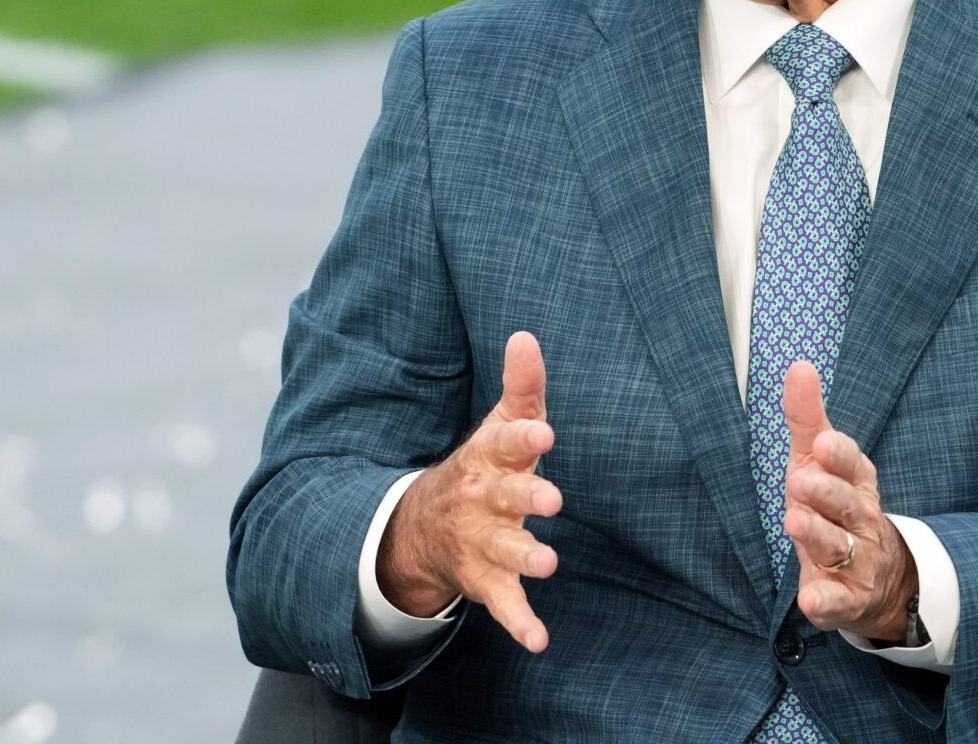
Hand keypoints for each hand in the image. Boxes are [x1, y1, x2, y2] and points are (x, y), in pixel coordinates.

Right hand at [376, 330, 561, 652]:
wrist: (423, 527)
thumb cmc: (485, 466)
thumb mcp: (500, 426)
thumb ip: (522, 386)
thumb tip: (526, 336)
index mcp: (489, 459)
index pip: (507, 444)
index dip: (524, 438)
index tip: (544, 433)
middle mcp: (483, 501)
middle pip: (505, 498)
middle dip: (526, 499)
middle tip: (553, 500)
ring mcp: (481, 543)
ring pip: (503, 551)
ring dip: (525, 558)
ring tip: (549, 563)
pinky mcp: (486, 581)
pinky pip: (503, 604)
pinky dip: (519, 623)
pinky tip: (539, 641)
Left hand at [781, 361, 916, 641]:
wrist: (878, 575)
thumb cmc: (836, 504)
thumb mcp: (821, 461)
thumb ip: (808, 417)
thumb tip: (799, 365)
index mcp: (855, 482)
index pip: (850, 464)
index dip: (837, 455)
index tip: (821, 442)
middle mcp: (859, 519)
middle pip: (844, 504)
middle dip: (825, 492)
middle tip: (799, 480)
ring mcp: (855, 560)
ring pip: (837, 547)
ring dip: (817, 536)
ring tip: (795, 522)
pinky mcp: (845, 598)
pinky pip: (837, 601)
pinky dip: (825, 601)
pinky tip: (810, 600)